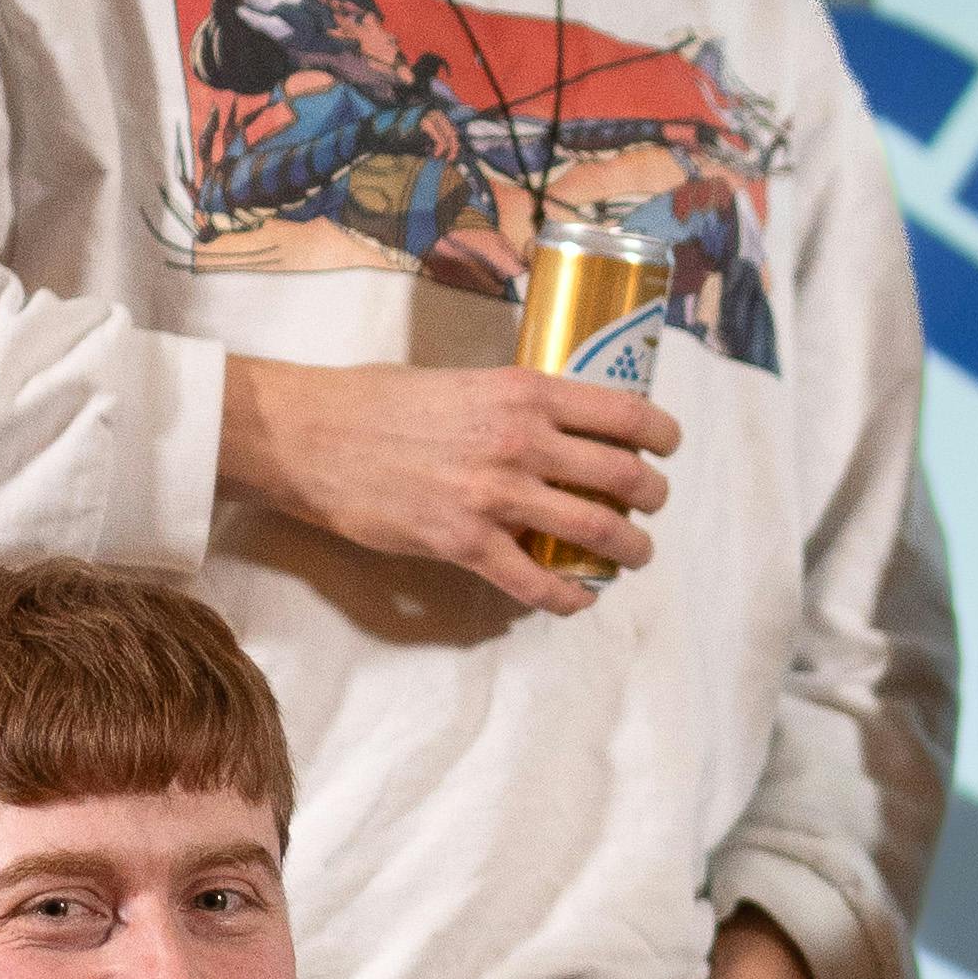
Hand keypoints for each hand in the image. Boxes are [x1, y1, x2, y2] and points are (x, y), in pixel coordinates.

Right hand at [217, 352, 679, 614]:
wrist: (310, 435)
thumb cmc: (377, 401)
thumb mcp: (462, 381)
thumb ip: (512, 404)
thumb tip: (554, 426)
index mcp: (523, 392)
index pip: (624, 413)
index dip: (662, 435)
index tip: (667, 447)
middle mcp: (521, 441)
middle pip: (623, 477)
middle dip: (652, 496)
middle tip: (651, 506)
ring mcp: (496, 496)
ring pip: (595, 532)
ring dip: (628, 549)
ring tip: (633, 554)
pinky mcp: (466, 544)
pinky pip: (538, 583)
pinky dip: (570, 597)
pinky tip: (580, 597)